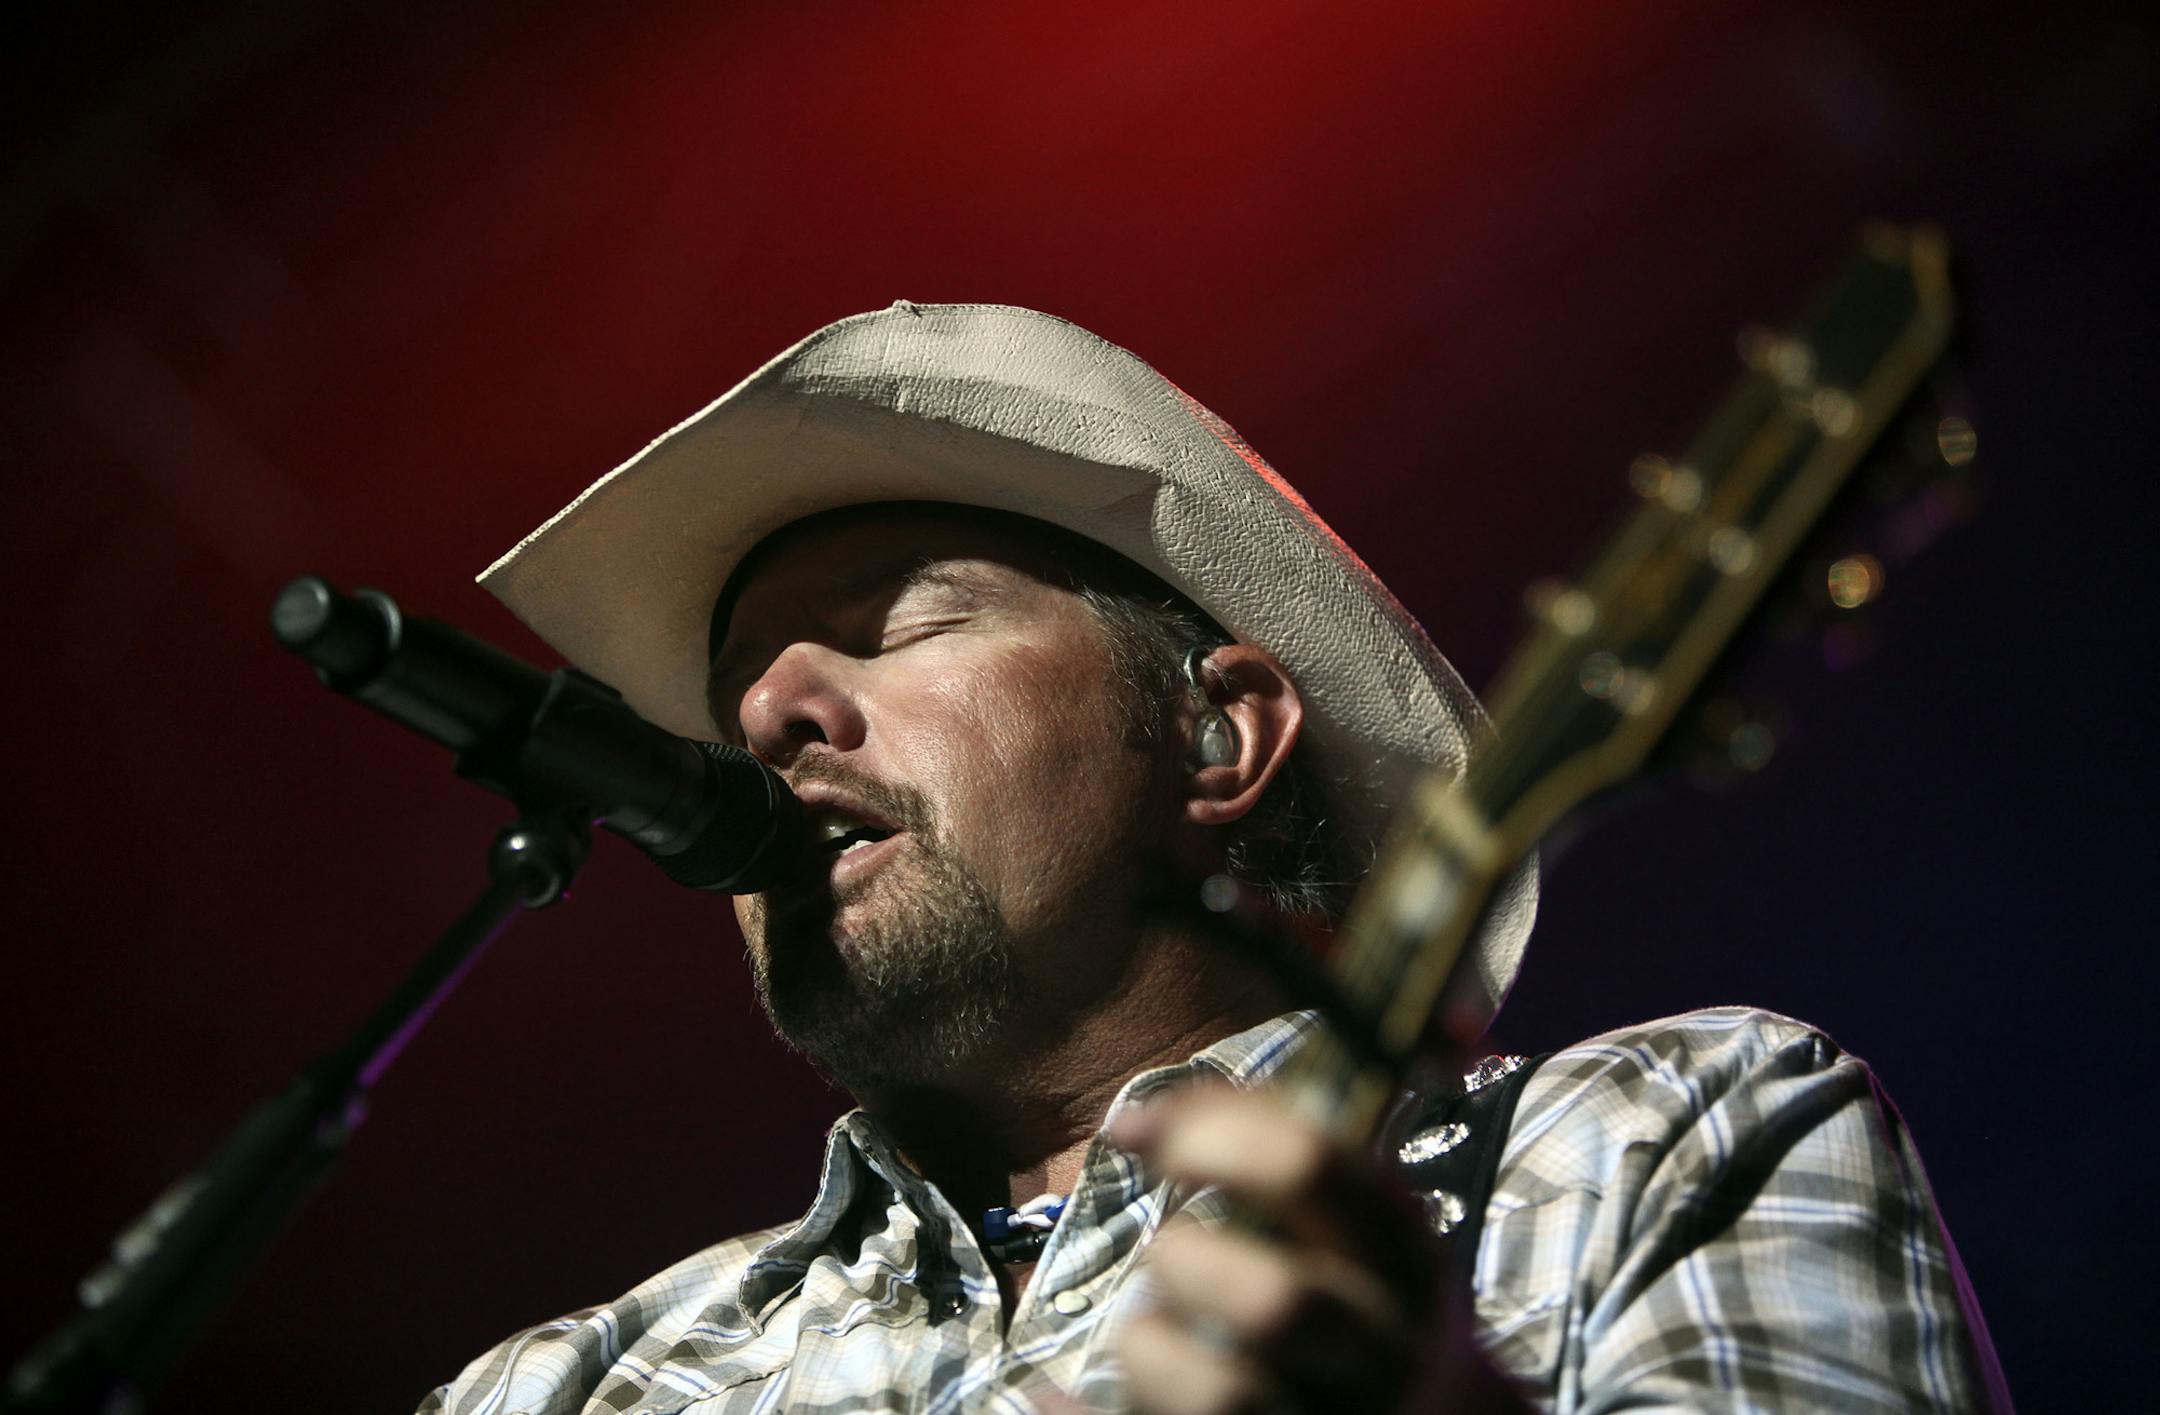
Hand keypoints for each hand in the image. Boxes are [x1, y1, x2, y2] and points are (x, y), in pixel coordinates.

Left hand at [1107, 1087, 1514, 1414]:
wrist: (1436, 1413)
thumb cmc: (1355, 1294)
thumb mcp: (1343, 1215)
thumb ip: (1253, 1144)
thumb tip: (1130, 1127)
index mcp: (1397, 1251)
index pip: (1311, 1168)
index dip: (1209, 1138)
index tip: (1150, 1140)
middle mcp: (1382, 1345)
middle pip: (1275, 1304)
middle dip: (1185, 1264)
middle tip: (1167, 1256)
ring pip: (1222, 1394)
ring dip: (1152, 1347)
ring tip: (1153, 1330)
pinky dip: (1122, 1400)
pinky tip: (1117, 1383)